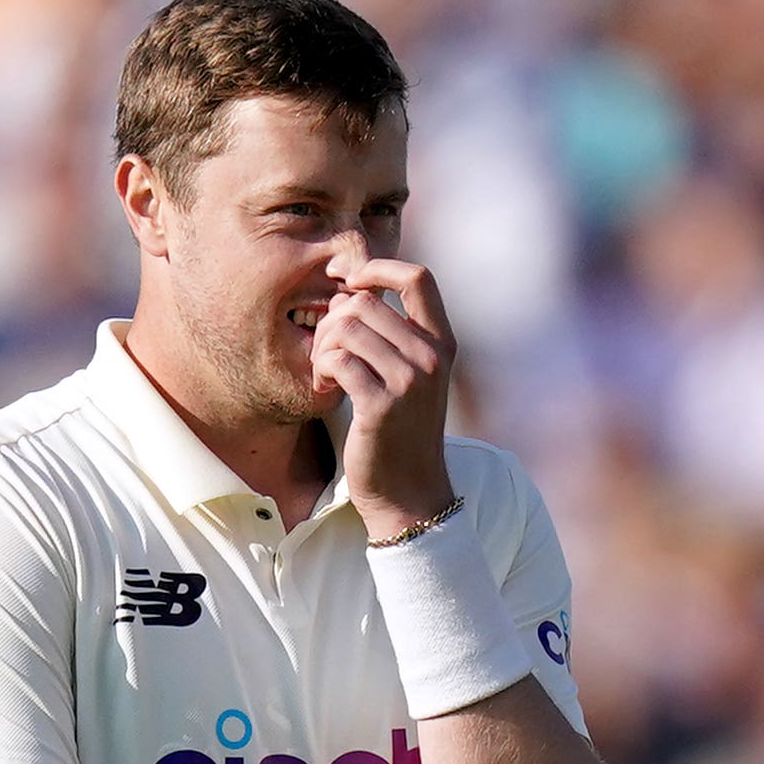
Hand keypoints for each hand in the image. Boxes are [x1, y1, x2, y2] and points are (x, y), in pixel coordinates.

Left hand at [310, 257, 457, 539]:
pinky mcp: (382, 405)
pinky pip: (337, 359)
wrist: (409, 495)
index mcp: (442, 344)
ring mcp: (410, 381)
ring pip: (346, 326)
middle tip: (327, 351)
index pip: (418, 277)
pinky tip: (325, 389)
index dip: (378, 269)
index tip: (351, 284)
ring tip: (326, 372)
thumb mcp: (414, 379)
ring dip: (322, 346)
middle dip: (333, 320)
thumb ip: (396, 337)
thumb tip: (353, 293)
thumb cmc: (402, 434)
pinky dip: (321, 369)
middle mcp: (431, 357)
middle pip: (365, 302)